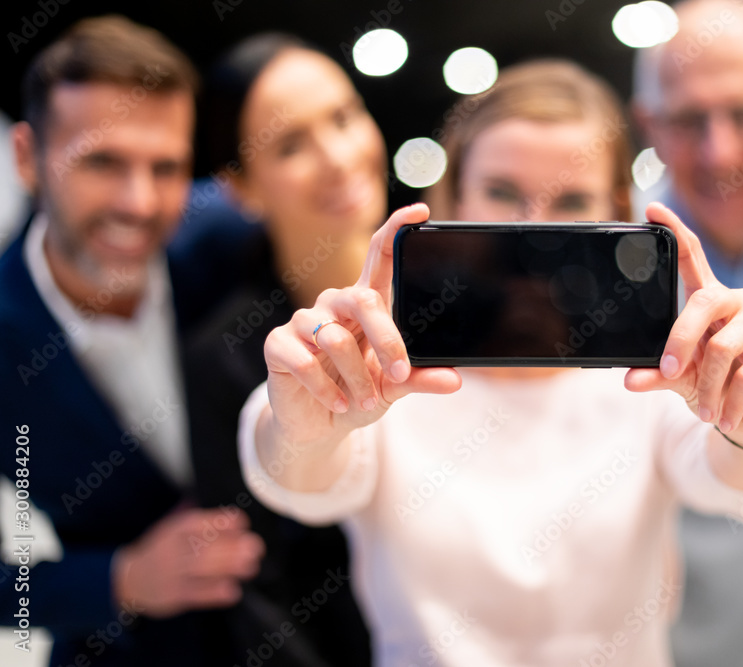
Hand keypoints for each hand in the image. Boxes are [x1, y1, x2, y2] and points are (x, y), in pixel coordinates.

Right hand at [112, 507, 263, 617]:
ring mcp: (172, 573)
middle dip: (231, 547)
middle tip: (255, 548)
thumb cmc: (163, 550)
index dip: (223, 522)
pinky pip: (195, 594)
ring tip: (250, 566)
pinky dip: (214, 593)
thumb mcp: (176, 528)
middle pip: (204, 545)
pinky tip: (232, 591)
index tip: (243, 525)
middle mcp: (174, 548)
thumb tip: (238, 520)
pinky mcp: (173, 595)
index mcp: (178, 528)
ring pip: (201, 568)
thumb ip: (206, 523)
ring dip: (228, 567)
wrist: (128, 578)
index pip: (201, 521)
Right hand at [261, 204, 461, 451]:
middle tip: (399, 373)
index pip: (380, 256)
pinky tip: (338, 404)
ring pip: (336, 339)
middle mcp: (334, 303)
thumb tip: (454, 381)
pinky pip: (306, 361)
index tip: (421, 212)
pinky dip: (327, 389)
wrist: (317, 425)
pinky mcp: (278, 344)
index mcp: (365, 304)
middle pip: (363, 299)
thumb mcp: (393, 387)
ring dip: (357, 378)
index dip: (397, 230)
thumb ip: (419, 378)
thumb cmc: (359, 393)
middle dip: (386, 339)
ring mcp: (304, 321)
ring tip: (365, 401)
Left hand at [625, 203, 742, 450]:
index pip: (693, 258)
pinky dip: (731, 401)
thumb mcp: (681, 381)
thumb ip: (657, 374)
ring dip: (708, 385)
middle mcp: (738, 304)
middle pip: (705, 300)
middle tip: (669, 371)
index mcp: (709, 303)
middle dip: (680, 339)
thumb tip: (630, 379)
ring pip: (723, 344)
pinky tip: (726, 417)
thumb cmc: (716, 389)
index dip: (676, 232)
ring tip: (705, 411)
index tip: (652, 210)